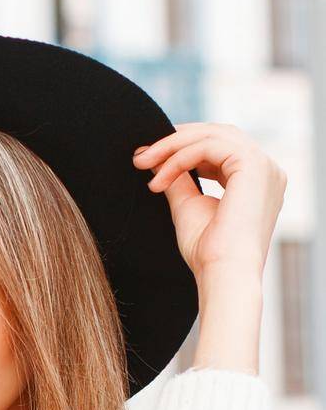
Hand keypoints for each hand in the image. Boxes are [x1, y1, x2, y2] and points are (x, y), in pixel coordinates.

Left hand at [132, 121, 286, 286]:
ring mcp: (264, 165)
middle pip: (217, 134)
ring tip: (143, 163)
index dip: (184, 149)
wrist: (223, 275)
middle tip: (142, 155)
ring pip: (212, 136)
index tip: (150, 159)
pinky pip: (208, 146)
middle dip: (176, 141)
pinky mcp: (253, 164)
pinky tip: (158, 180)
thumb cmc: (208, 254)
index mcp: (256, 181)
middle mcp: (266, 169)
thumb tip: (156, 159)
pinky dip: (179, 158)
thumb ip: (178, 179)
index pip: (220, 148)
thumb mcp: (188, 208)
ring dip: (172, 146)